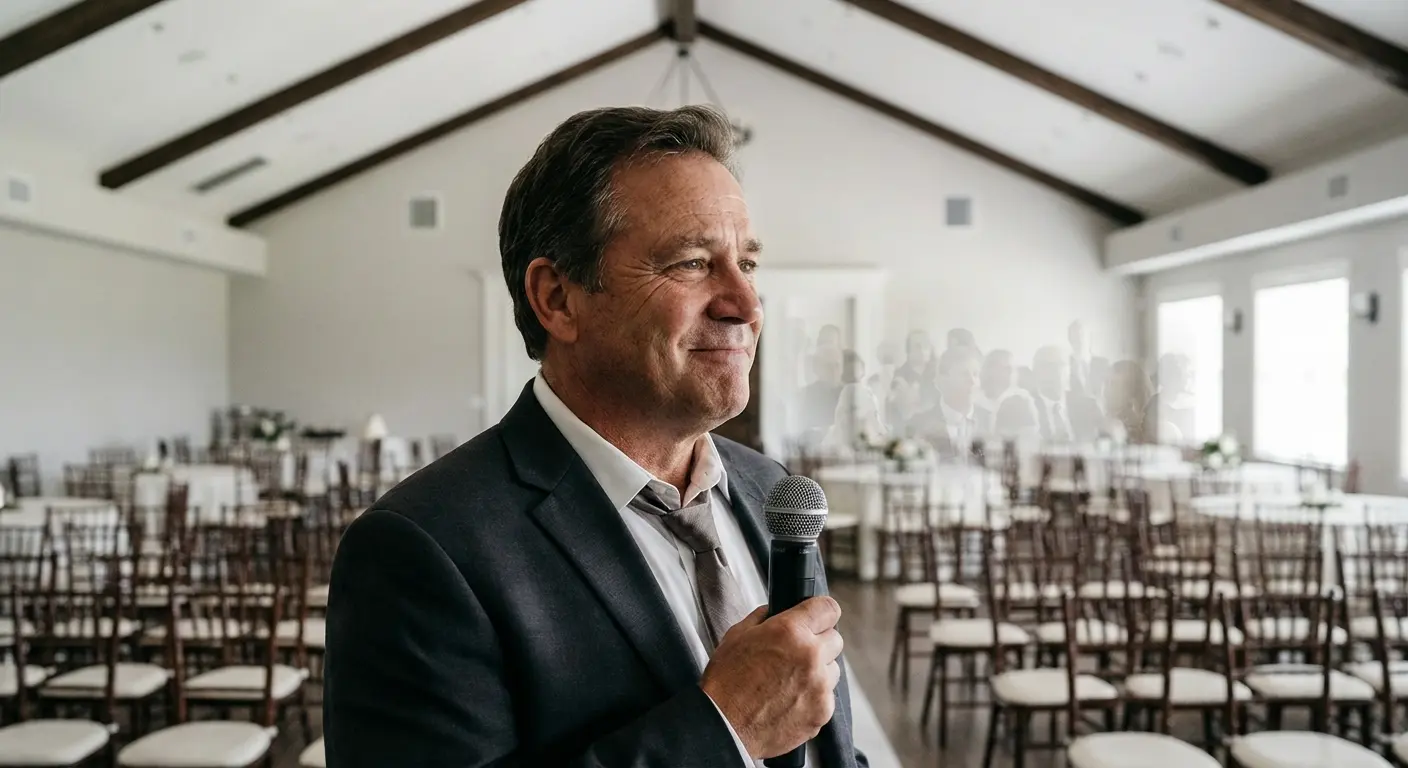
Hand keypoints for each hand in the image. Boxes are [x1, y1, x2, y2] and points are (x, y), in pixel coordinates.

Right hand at [700, 597, 843, 758]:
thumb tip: (777, 610)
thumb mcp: (736, 636)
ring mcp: (820, 686)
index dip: (821, 612)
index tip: (817, 618)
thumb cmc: (726, 683)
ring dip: (818, 671)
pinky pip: (827, 697)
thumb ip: (763, 617)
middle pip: (835, 639)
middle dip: (818, 643)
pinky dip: (813, 698)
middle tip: (795, 654)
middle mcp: (811, 656)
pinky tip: (789, 701)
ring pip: (833, 670)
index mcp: (790, 631)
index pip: (828, 608)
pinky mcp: (823, 711)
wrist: (724, 728)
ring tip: (790, 682)